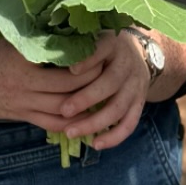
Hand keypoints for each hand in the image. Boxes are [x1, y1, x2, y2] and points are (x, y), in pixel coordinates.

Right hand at [0, 35, 109, 129]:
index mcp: (21, 58)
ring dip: (86, 102)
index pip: (63, 58)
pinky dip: (71, 122)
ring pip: (64, 107)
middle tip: (108, 67)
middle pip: (70, 85)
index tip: (101, 46)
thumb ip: (31, 37)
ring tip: (103, 90)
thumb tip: (64, 26)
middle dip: (93, 78)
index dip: (86, 55)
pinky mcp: (19, 115)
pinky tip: (85, 116)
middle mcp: (23, 83)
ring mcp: (21, 103)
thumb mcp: (4, 38)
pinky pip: (51, 124)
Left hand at [55, 31, 150, 149]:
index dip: (88, 61)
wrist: (137, 55)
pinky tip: (95, 144)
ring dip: (94, 122)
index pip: (102, 51)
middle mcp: (126, 65)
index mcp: (112, 45)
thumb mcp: (91, 40)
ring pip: (117, 108)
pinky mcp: (138, 103)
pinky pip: (129, 123)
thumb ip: (74, 48)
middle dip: (86, 98)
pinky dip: (114, 137)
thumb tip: (46, 55)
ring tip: (70, 132)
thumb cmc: (102, 50)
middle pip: (109, 83)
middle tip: (63, 110)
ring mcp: (135, 86)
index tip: (71, 70)